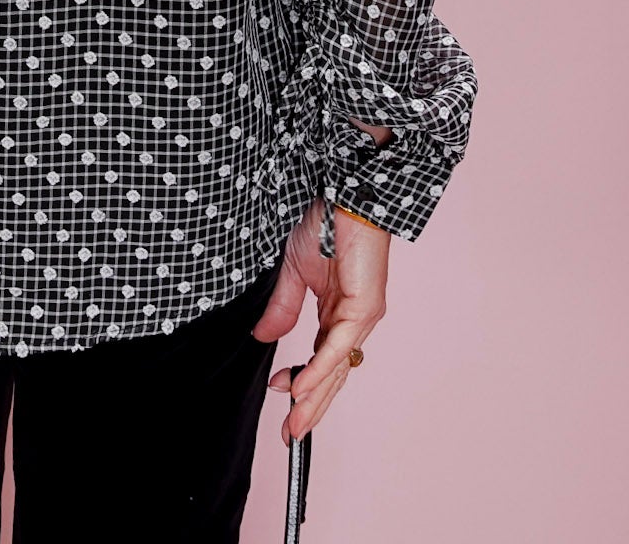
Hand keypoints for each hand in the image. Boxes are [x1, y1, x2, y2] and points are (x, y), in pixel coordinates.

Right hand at [250, 199, 390, 444]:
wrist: (343, 192)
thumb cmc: (323, 221)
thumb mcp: (291, 271)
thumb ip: (282, 308)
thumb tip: (264, 338)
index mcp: (336, 312)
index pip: (320, 360)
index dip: (303, 386)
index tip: (282, 405)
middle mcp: (352, 320)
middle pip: (332, 374)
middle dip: (310, 407)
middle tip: (291, 436)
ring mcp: (361, 316)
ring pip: (337, 367)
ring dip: (314, 398)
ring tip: (295, 425)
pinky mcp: (365, 305)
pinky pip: (337, 345)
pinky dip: (320, 369)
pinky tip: (302, 389)